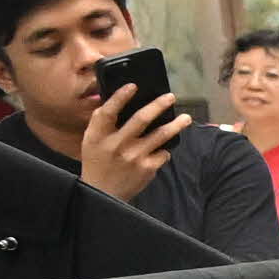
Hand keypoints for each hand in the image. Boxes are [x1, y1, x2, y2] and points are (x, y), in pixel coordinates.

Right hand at [78, 90, 192, 201]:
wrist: (104, 193)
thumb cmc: (98, 161)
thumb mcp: (91, 141)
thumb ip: (103, 123)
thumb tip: (119, 99)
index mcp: (98, 136)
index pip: (108, 112)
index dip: (120, 97)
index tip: (133, 86)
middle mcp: (116, 145)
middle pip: (141, 119)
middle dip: (158, 105)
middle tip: (170, 97)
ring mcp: (134, 157)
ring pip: (161, 135)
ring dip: (176, 125)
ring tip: (186, 118)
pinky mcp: (148, 168)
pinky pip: (163, 152)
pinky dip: (165, 148)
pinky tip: (164, 147)